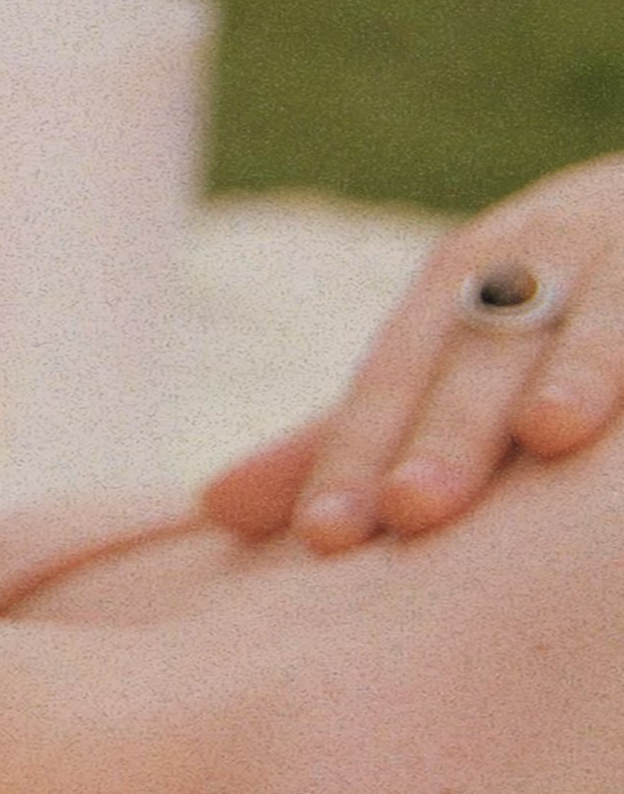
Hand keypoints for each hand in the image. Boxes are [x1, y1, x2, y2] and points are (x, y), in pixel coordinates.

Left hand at [202, 156, 623, 548]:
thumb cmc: (555, 302)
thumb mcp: (456, 351)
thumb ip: (350, 434)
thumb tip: (209, 510)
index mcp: (464, 279)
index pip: (396, 375)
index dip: (358, 450)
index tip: (325, 538)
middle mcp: (545, 254)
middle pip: (485, 349)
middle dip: (452, 428)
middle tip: (411, 508)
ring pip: (600, 315)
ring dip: (580, 368)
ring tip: (553, 432)